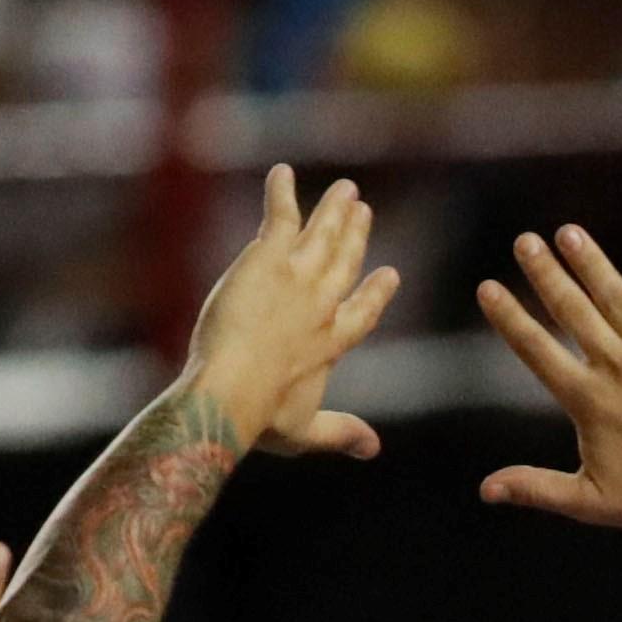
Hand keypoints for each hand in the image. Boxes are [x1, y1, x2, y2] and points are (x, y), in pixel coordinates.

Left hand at [183, 166, 397, 459]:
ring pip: (323, 235)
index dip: (376, 294)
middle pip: (346, 263)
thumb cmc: (262, 418)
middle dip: (356, 237)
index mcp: (332, 345)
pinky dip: (281, 192)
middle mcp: (322, 306)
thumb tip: (374, 449)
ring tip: (345, 190)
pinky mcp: (269, 259)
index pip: (362, 312)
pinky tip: (281, 172)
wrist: (232, 393)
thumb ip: (342, 434)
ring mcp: (299, 278)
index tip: (390, 275)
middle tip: (364, 213)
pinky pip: (279, 215)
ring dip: (334, 210)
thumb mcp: (306, 433)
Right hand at [478, 229, 621, 549]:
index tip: (487, 287)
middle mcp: (620, 369)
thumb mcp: (589, 501)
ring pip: (619, 298)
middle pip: (574, 311)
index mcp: (589, 401)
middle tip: (524, 240)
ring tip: (568, 232)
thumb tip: (484, 490)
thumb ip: (535, 487)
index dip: (510, 318)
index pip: (537, 350)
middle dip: (546, 273)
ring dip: (592, 263)